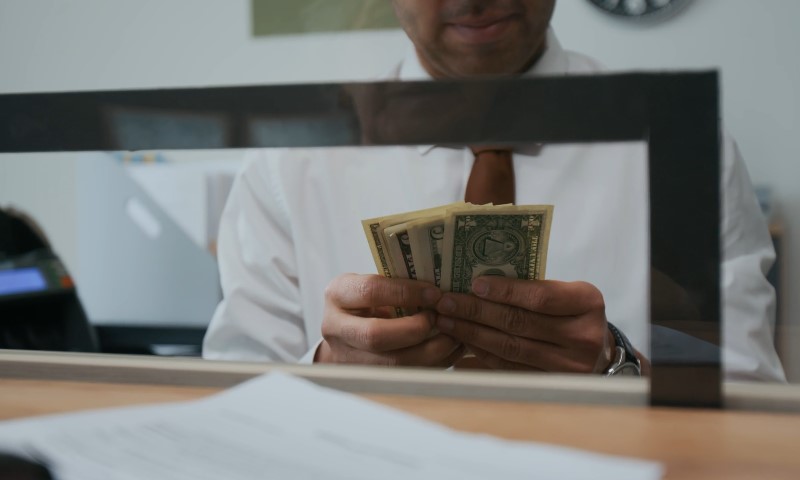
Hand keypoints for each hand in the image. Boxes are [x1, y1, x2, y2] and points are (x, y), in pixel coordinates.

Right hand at [316, 273, 464, 366]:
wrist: (344, 334)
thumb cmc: (365, 302)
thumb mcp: (370, 284)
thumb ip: (395, 285)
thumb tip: (439, 289)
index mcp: (338, 296)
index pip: (370, 291)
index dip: (405, 292)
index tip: (435, 293)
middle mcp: (336, 329)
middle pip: (376, 336)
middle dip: (416, 329)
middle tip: (441, 319)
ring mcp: (348, 358)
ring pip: (393, 364)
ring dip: (430, 351)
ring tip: (453, 336)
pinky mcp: (367, 378)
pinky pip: (405, 376)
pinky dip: (433, 364)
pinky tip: (449, 351)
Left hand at [434, 277, 615, 372]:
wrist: (600, 352)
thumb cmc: (574, 313)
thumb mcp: (567, 292)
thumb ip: (532, 289)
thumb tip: (478, 286)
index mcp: (587, 303)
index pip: (540, 297)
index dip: (505, 291)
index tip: (475, 284)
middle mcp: (582, 336)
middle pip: (520, 323)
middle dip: (477, 311)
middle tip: (446, 303)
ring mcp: (568, 365)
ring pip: (511, 348)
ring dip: (472, 334)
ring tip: (447, 322)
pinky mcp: (552, 384)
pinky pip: (509, 368)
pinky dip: (483, 356)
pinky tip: (463, 345)